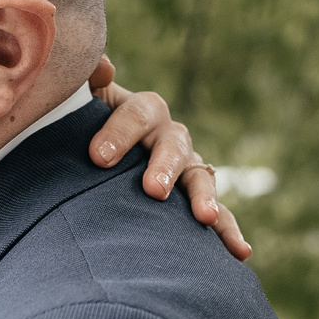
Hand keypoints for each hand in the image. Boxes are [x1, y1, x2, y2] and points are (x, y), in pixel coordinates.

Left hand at [85, 55, 251, 261]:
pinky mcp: (193, 201)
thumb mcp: (77, 104)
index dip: (120, 132)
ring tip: (206, 218)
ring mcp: (185, 169)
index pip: (137, 114)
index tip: (99, 158)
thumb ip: (85, 81)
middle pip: (175, 145)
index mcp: (141, 111)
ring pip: (200, 177)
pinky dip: (228, 231)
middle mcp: (168, 137)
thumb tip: (103, 66)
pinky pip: (216, 216)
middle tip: (154, 190)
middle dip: (166, 167)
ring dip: (205, 197)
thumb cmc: (80, 132)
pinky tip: (241, 251)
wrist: (91, 166)